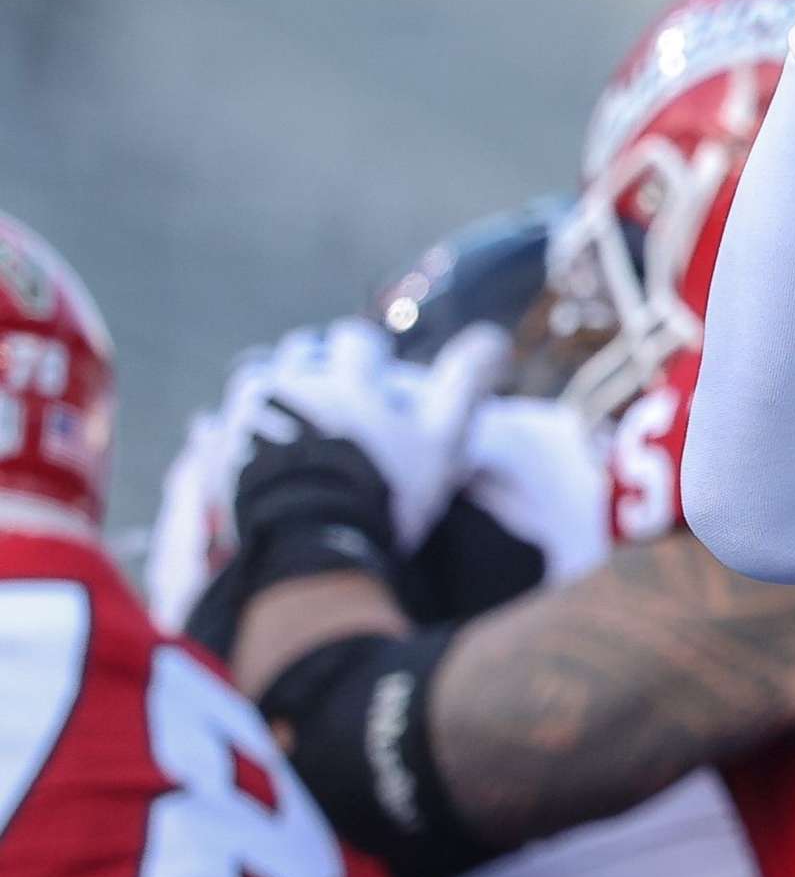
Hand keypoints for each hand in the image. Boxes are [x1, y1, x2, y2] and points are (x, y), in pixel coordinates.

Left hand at [195, 320, 513, 557]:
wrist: (312, 541)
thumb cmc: (385, 489)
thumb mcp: (442, 441)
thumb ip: (465, 385)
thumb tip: (496, 335)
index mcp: (346, 377)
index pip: (355, 341)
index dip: (368, 353)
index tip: (377, 370)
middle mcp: (293, 384)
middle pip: (301, 352)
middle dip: (318, 361)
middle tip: (332, 387)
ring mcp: (250, 415)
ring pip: (254, 377)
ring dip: (272, 383)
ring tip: (286, 406)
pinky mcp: (219, 451)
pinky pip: (215, 425)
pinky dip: (229, 425)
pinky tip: (241, 437)